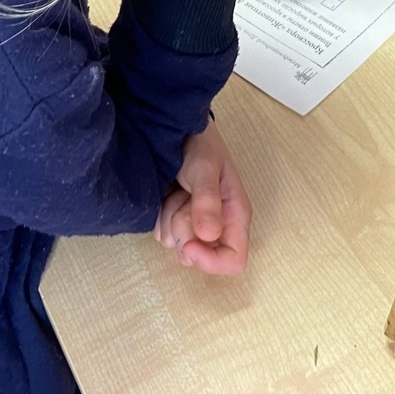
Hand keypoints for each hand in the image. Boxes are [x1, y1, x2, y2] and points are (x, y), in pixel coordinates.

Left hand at [154, 120, 251, 274]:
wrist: (178, 132)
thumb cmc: (200, 145)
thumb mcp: (205, 168)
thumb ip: (207, 200)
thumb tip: (209, 235)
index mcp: (235, 217)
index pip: (234, 260)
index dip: (211, 261)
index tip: (188, 246)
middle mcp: (217, 226)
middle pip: (198, 255)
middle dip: (183, 230)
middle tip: (184, 197)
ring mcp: (194, 225)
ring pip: (176, 244)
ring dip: (169, 218)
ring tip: (176, 190)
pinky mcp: (175, 220)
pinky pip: (161, 234)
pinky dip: (159, 216)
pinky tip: (166, 194)